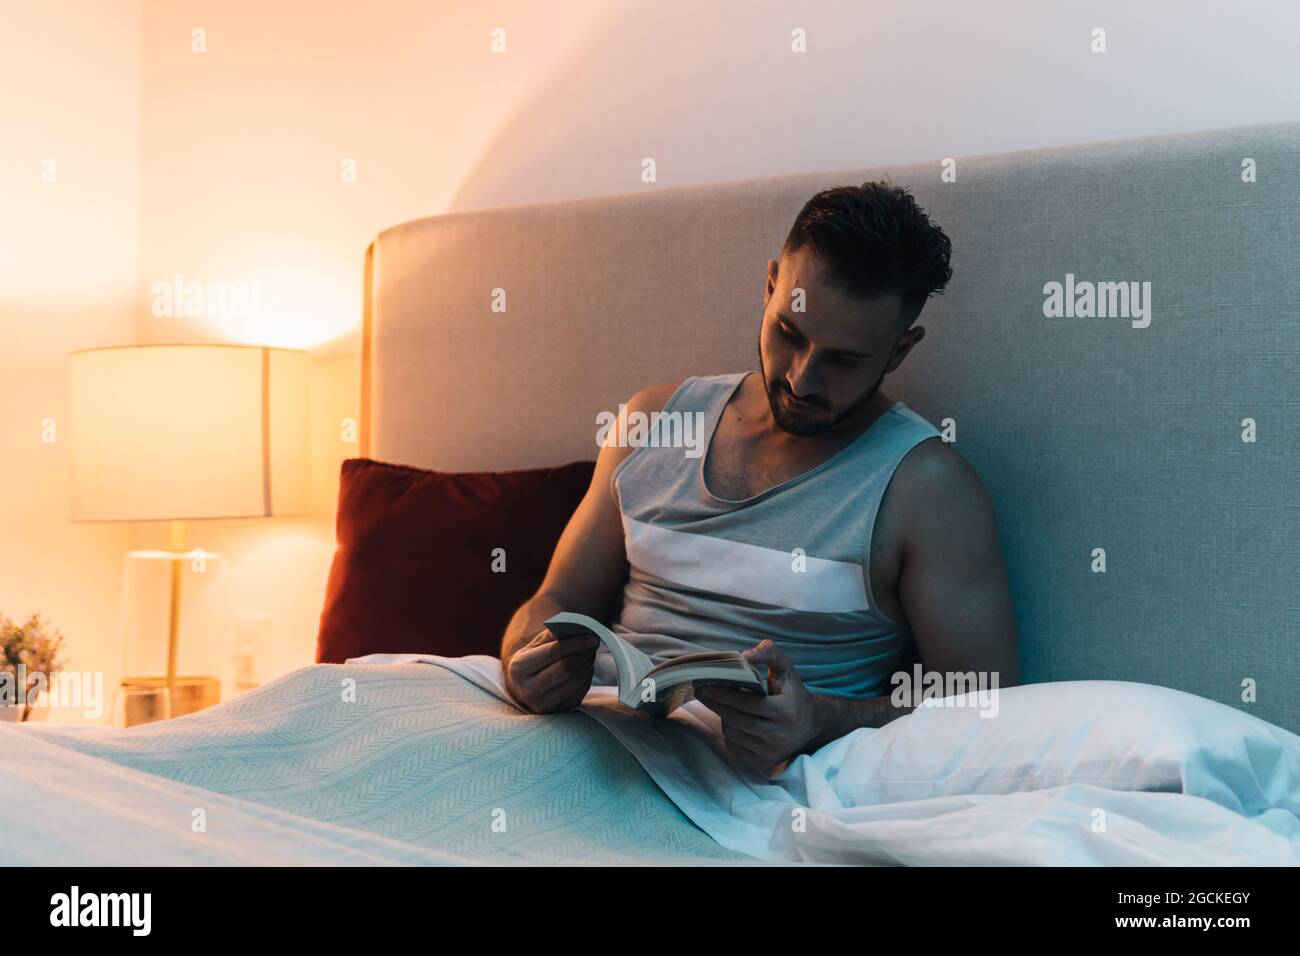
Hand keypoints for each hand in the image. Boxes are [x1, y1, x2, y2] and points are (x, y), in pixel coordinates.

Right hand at [503, 627, 599, 713]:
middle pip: (566, 668)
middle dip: (583, 654)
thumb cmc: (532, 660)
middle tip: (593, 643)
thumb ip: (553, 635)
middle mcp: (528, 689)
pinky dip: (587, 677)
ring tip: (590, 653)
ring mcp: (542, 704)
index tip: (592, 637)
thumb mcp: (535, 645)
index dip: (575, 643)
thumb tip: (579, 629)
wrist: (523, 687)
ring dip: (588, 665)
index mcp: (520, 667)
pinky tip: (586, 668)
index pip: (553, 652)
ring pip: (575, 681)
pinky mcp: (557, 712)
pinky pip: (579, 692)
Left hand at [695, 640, 818, 775]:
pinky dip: (729, 733)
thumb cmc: (792, 693)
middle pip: (736, 720)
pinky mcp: (763, 763)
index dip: (723, 694)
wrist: (809, 726)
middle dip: (716, 704)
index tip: (705, 685)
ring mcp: (770, 752)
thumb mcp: (785, 668)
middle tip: (701, 692)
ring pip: (733, 734)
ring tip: (719, 704)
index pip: (747, 703)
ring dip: (723, 718)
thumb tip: (743, 656)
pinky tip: (731, 721)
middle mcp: (779, 735)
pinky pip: (735, 748)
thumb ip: (768, 653)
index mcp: (786, 712)